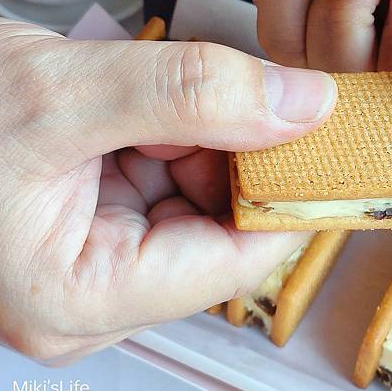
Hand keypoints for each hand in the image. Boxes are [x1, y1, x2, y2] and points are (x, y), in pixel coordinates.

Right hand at [0, 19, 334, 362]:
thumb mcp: (66, 93)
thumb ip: (193, 95)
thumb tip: (304, 106)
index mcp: (83, 298)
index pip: (239, 258)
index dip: (288, 192)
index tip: (325, 135)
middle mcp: (97, 295)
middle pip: (224, 227)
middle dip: (231, 155)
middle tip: (221, 97)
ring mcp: (102, 261)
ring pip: (202, 199)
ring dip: (197, 140)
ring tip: (151, 104)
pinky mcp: (103, 226)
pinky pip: (172, 183)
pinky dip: (174, 138)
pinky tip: (139, 114)